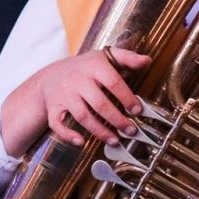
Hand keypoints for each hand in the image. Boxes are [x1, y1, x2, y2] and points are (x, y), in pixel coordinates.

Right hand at [29, 47, 151, 147]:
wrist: (51, 74)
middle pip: (99, 103)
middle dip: (117, 120)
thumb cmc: (84, 68)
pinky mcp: (53, 106)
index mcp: (93, 66)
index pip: (113, 82)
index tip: (137, 110)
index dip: (127, 98)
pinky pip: (56, 123)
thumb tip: (147, 61)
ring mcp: (64, 94)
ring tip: (115, 140)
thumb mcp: (105, 56)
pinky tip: (80, 141)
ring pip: (82, 116)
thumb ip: (127, 58)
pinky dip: (67, 134)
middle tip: (131, 131)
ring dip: (100, 131)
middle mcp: (77, 80)